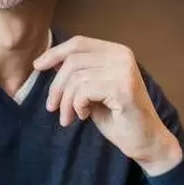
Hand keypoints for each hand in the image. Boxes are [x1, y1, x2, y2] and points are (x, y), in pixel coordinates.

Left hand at [34, 36, 182, 174]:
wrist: (146, 142)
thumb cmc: (119, 118)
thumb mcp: (92, 91)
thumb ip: (78, 74)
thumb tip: (51, 60)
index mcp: (117, 52)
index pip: (79, 43)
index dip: (54, 53)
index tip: (37, 67)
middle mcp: (123, 56)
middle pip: (73, 60)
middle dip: (57, 86)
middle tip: (53, 107)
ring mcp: (124, 70)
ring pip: (76, 77)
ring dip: (66, 101)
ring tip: (68, 117)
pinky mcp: (123, 88)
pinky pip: (84, 90)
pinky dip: (77, 105)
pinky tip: (83, 116)